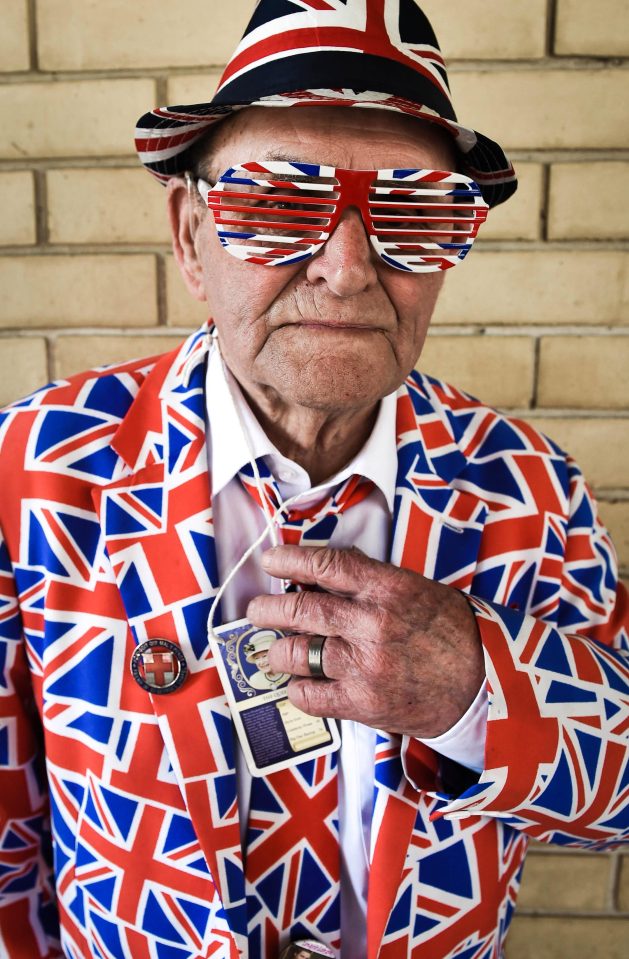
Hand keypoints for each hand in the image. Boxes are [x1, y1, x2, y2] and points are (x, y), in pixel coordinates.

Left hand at [247, 545, 484, 738]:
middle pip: (301, 610)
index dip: (290, 560)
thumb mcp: (415, 589)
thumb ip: (370, 580)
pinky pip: (311, 696)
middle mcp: (372, 624)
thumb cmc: (449, 632)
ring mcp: (365, 665)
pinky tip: (300, 685)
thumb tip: (323, 571)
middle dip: (268, 609)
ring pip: (297, 654)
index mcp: (387, 589)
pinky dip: (298, 690)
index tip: (270, 560)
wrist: (481, 684)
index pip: (326, 565)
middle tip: (256, 611)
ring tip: (274, 652)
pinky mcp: (363, 703)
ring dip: (278, 652)